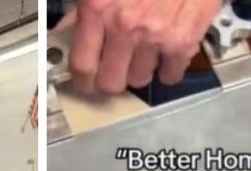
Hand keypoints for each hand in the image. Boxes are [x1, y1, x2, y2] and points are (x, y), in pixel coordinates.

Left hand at [64, 0, 221, 92]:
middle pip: (110, 82)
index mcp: (98, 7)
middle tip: (116, 69)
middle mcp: (124, 25)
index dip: (83, 79)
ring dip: (140, 70)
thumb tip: (68, 29)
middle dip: (112, 78)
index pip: (82, 64)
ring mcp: (155, 36)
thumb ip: (85, 8)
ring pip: (140, 80)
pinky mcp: (183, 41)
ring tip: (144, 51)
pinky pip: (170, 75)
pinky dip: (168, 69)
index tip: (86, 81)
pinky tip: (165, 54)